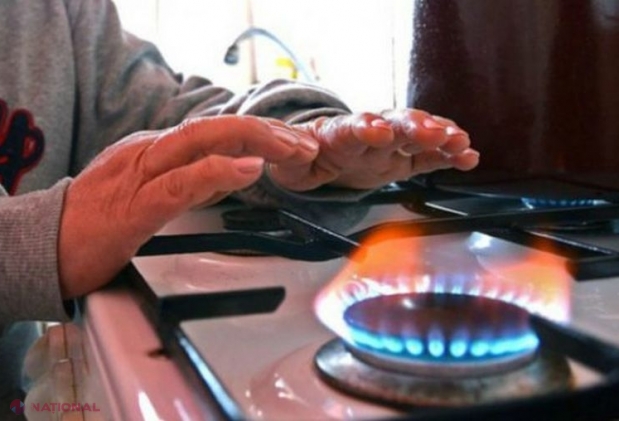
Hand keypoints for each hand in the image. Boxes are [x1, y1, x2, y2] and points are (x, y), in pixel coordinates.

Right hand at [58, 115, 317, 297]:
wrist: (43, 248)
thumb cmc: (97, 225)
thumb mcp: (155, 193)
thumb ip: (194, 180)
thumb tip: (235, 172)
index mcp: (157, 151)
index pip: (217, 129)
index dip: (260, 132)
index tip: (293, 142)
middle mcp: (151, 152)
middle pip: (217, 126)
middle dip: (268, 130)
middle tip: (305, 143)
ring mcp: (141, 174)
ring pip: (203, 141)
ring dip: (255, 141)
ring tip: (293, 148)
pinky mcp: (134, 205)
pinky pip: (181, 182)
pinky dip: (218, 171)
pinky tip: (248, 169)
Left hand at [266, 109, 478, 190]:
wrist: (322, 157)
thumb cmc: (305, 158)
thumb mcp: (288, 161)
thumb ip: (289, 155)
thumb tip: (290, 149)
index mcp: (338, 134)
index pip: (352, 127)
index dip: (366, 128)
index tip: (379, 131)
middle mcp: (369, 134)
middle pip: (393, 124)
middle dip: (413, 126)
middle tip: (433, 131)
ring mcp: (390, 145)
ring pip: (416, 136)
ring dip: (439, 136)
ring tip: (460, 141)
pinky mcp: (403, 160)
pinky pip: (429, 157)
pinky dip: (448, 157)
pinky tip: (468, 157)